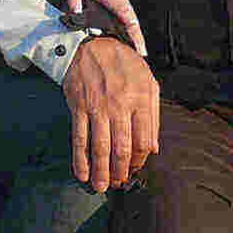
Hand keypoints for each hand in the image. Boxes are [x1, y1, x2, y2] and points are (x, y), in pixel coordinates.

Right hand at [63, 37, 159, 190]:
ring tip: (101, 187)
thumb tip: (154, 148)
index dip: (140, 160)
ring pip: (100, 147)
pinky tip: (82, 174)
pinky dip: (80, 159)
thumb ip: (153, 114)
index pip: (143, 140)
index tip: (136, 168)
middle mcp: (119, 106)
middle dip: (121, 171)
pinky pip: (79, 138)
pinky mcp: (79, 108)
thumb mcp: (148, 82)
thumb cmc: (124, 64)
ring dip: (101, 171)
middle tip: (119, 183)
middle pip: (121, 148)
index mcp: (140, 100)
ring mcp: (97, 108)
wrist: (90, 45)